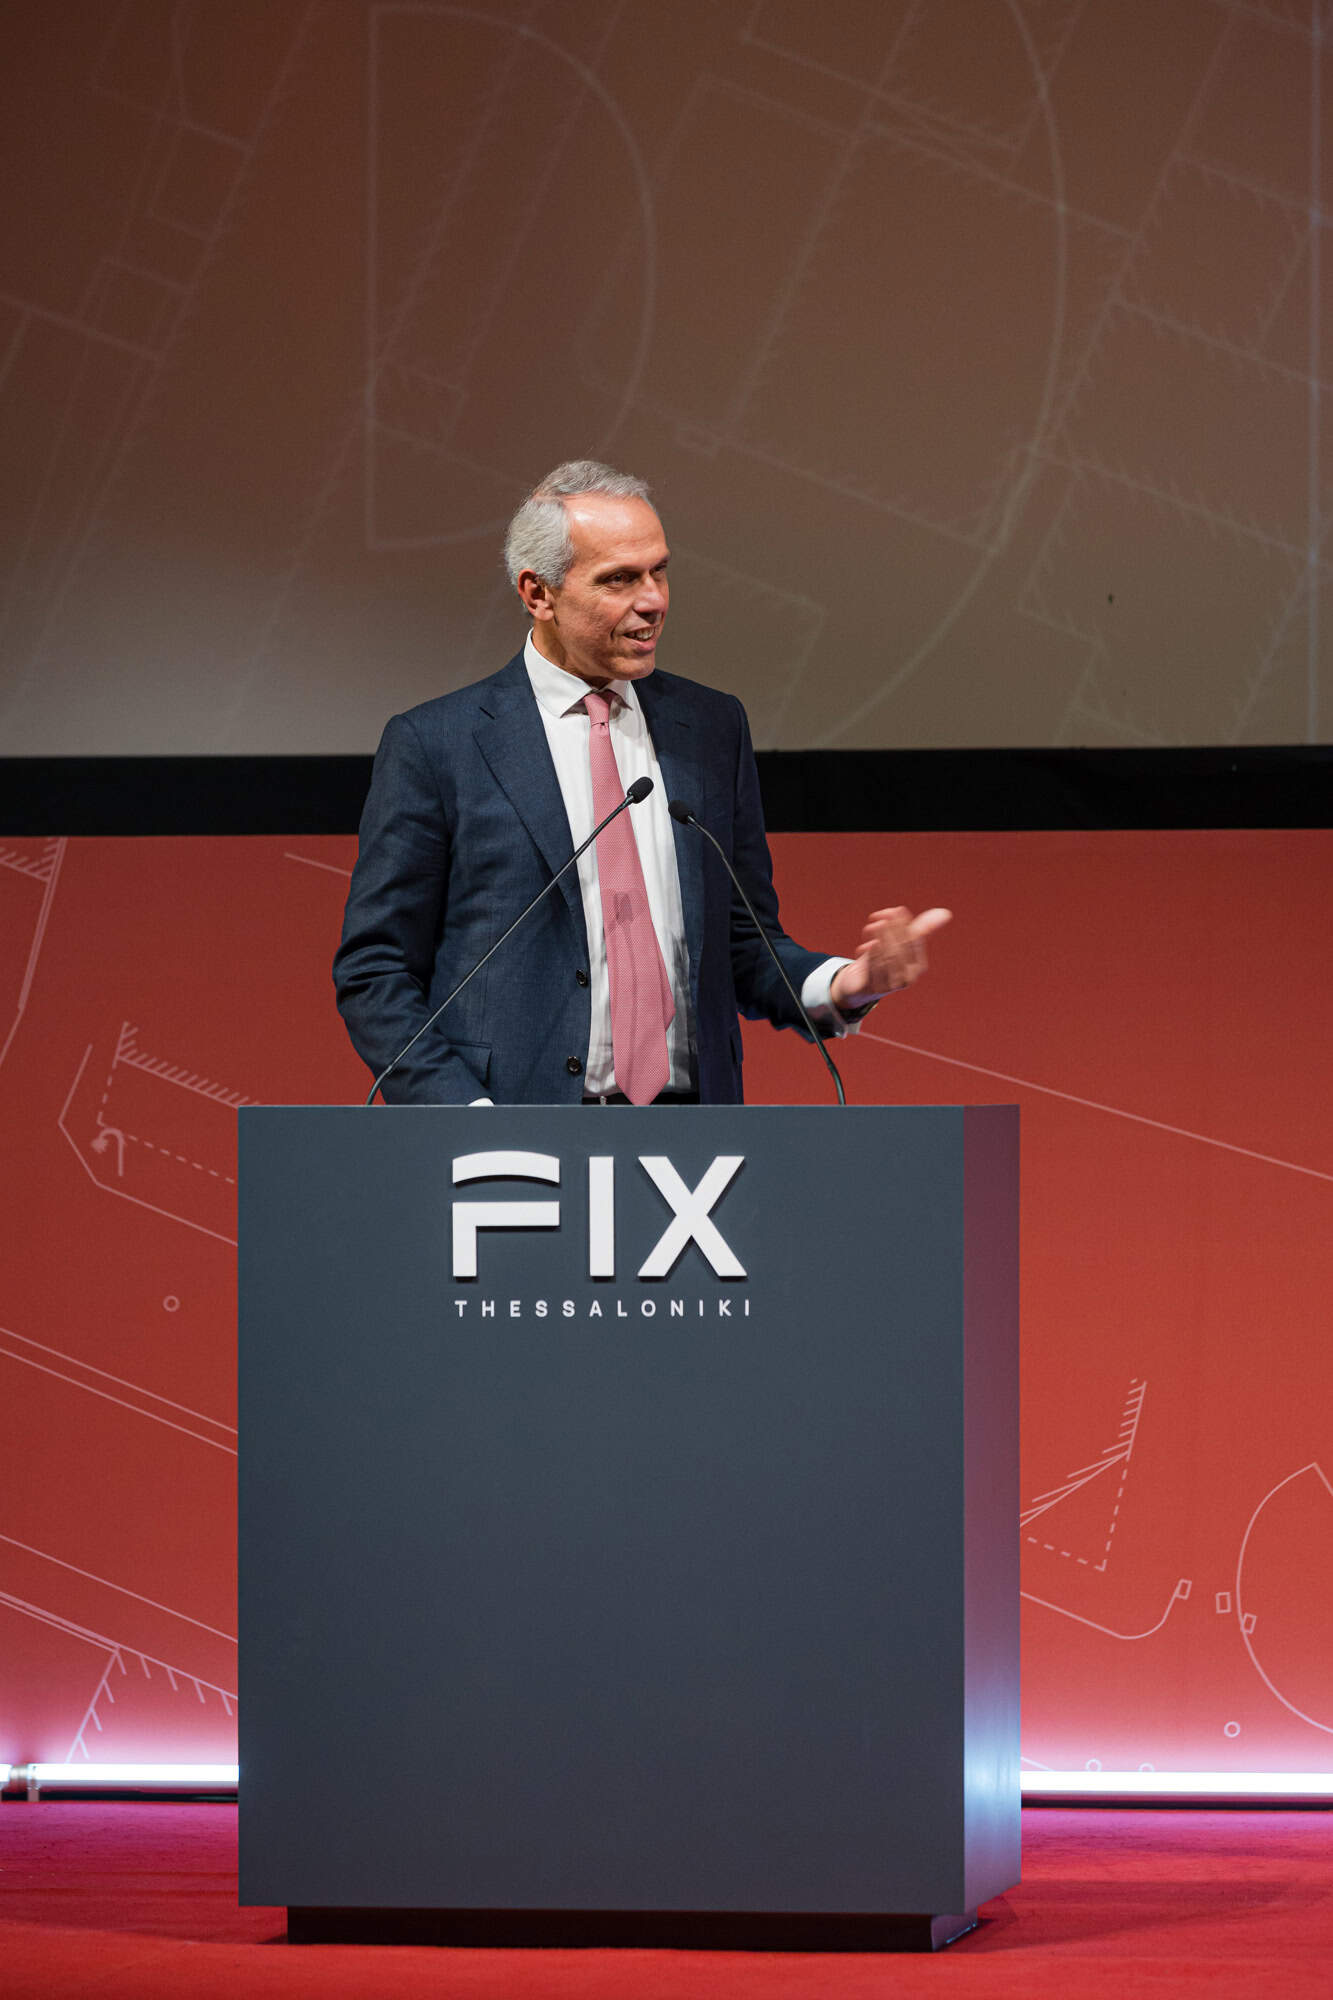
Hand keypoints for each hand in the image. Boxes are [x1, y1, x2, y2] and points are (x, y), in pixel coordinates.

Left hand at [829, 906, 951, 1011]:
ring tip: (874, 926)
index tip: (898, 910)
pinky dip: (872, 956)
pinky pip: (874, 971)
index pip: (914, 943)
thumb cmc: (884, 958)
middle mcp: (908, 978)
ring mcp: (892, 986)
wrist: (860, 983)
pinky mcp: (875, 989)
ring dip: (881, 940)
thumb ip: (922, 928)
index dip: (906, 925)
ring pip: (887, 960)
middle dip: (893, 931)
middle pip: (901, 950)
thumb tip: (946, 913)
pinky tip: (867, 945)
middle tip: (884, 916)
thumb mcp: (901, 942)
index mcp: (918, 966)